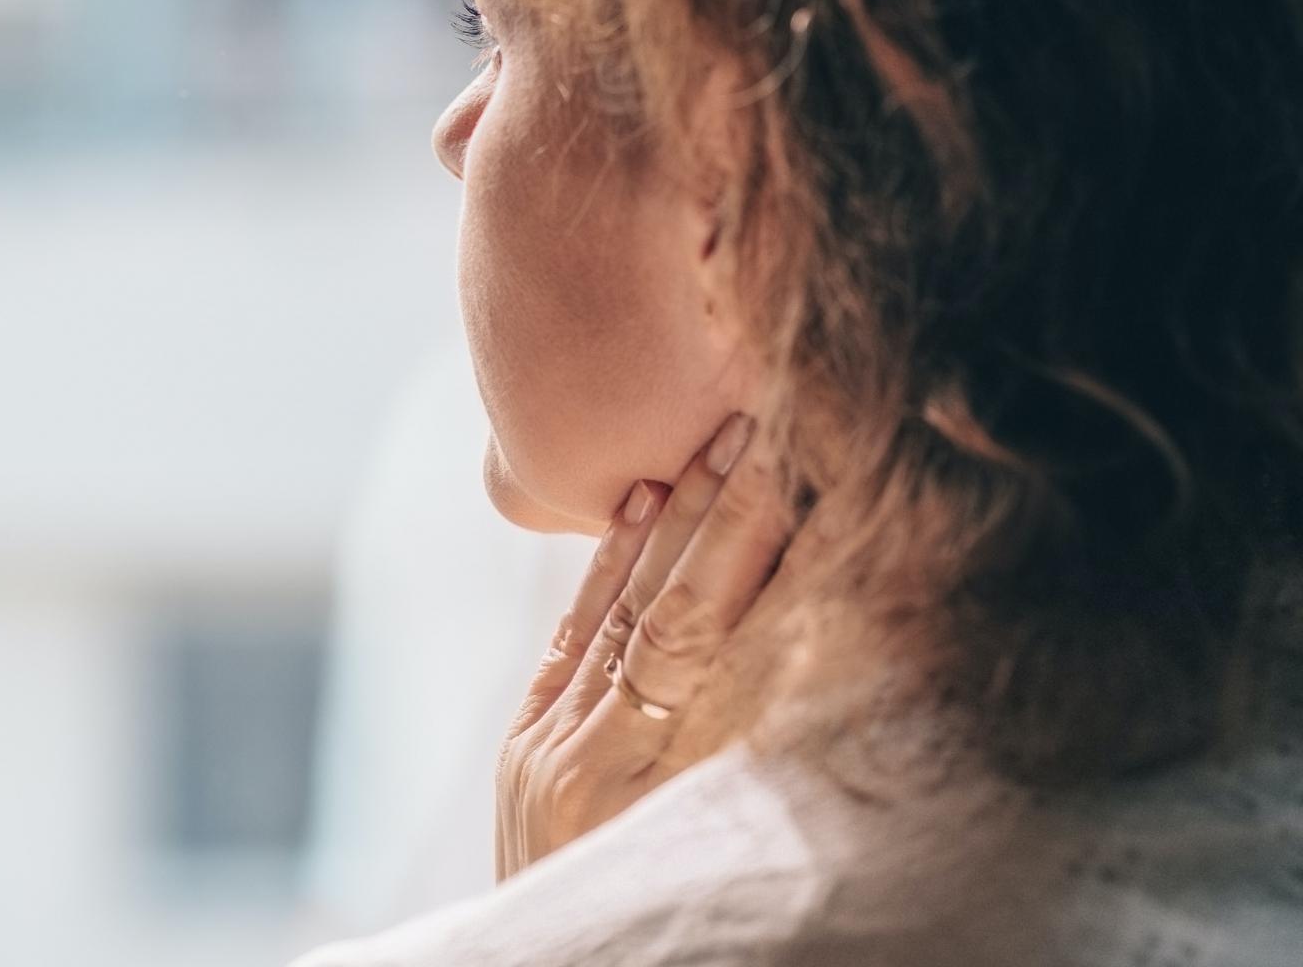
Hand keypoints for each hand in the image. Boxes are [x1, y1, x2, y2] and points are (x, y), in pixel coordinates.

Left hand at [493, 413, 791, 880]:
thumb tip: (810, 662)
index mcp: (630, 779)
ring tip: (707, 442)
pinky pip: (574, 641)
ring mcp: (540, 747)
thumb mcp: (695, 850)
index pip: (691, 633)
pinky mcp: (525, 745)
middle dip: (710, 509)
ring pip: (612, 612)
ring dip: (665, 523)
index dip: (736, 544)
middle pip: (655, 605)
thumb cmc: (657, 925)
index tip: (782, 467)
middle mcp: (576, 752)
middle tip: (752, 420)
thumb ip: (732, 759)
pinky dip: (610, 572)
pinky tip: (644, 511)